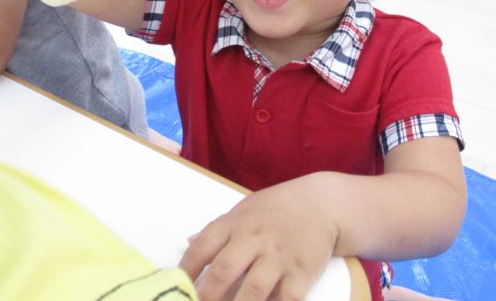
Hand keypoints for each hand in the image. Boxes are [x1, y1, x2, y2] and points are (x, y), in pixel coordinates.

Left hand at [179, 176, 337, 300]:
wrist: (320, 204)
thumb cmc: (276, 209)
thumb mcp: (243, 210)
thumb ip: (217, 230)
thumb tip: (188, 243)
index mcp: (235, 224)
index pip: (202, 247)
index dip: (185, 270)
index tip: (174, 288)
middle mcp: (254, 239)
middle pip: (224, 269)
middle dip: (206, 296)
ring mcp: (278, 258)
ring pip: (253, 290)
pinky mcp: (300, 274)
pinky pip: (286, 300)